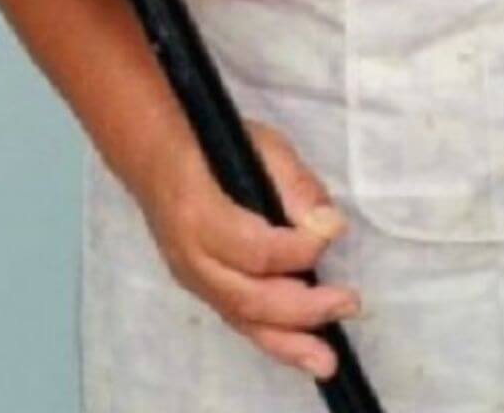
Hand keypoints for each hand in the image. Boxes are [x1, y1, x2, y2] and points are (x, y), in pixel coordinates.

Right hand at [134, 118, 358, 379]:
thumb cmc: (212, 145)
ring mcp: (194, 279)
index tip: (334, 231)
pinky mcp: (203, 290)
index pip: (254, 249)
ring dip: (288, 342)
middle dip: (303, 308)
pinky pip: (239, 320)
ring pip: (241, 319)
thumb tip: (328, 224)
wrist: (155, 160)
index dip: (299, 248)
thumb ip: (294, 183)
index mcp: (200, 214)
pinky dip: (272, 338)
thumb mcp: (259, 144)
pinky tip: (303, 348)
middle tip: (348, 304)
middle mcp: (191, 257)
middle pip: (248, 297)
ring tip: (325, 361)